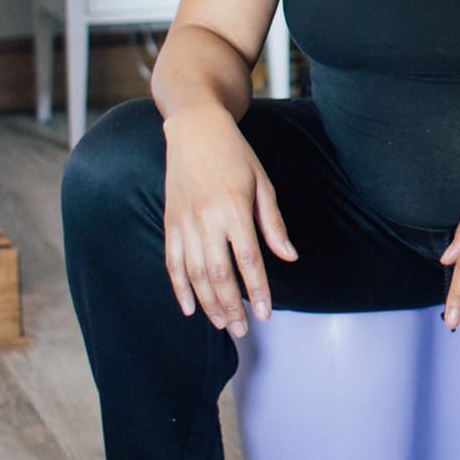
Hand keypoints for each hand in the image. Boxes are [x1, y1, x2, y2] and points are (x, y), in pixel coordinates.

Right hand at [161, 106, 297, 337]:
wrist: (194, 129)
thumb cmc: (235, 154)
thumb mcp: (263, 182)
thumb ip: (273, 223)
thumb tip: (289, 257)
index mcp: (234, 208)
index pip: (249, 261)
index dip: (258, 291)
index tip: (265, 314)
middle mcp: (206, 219)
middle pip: (219, 274)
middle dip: (232, 306)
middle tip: (243, 330)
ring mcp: (184, 222)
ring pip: (195, 274)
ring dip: (209, 303)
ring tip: (223, 324)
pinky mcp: (170, 222)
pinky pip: (173, 262)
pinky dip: (180, 288)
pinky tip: (190, 307)